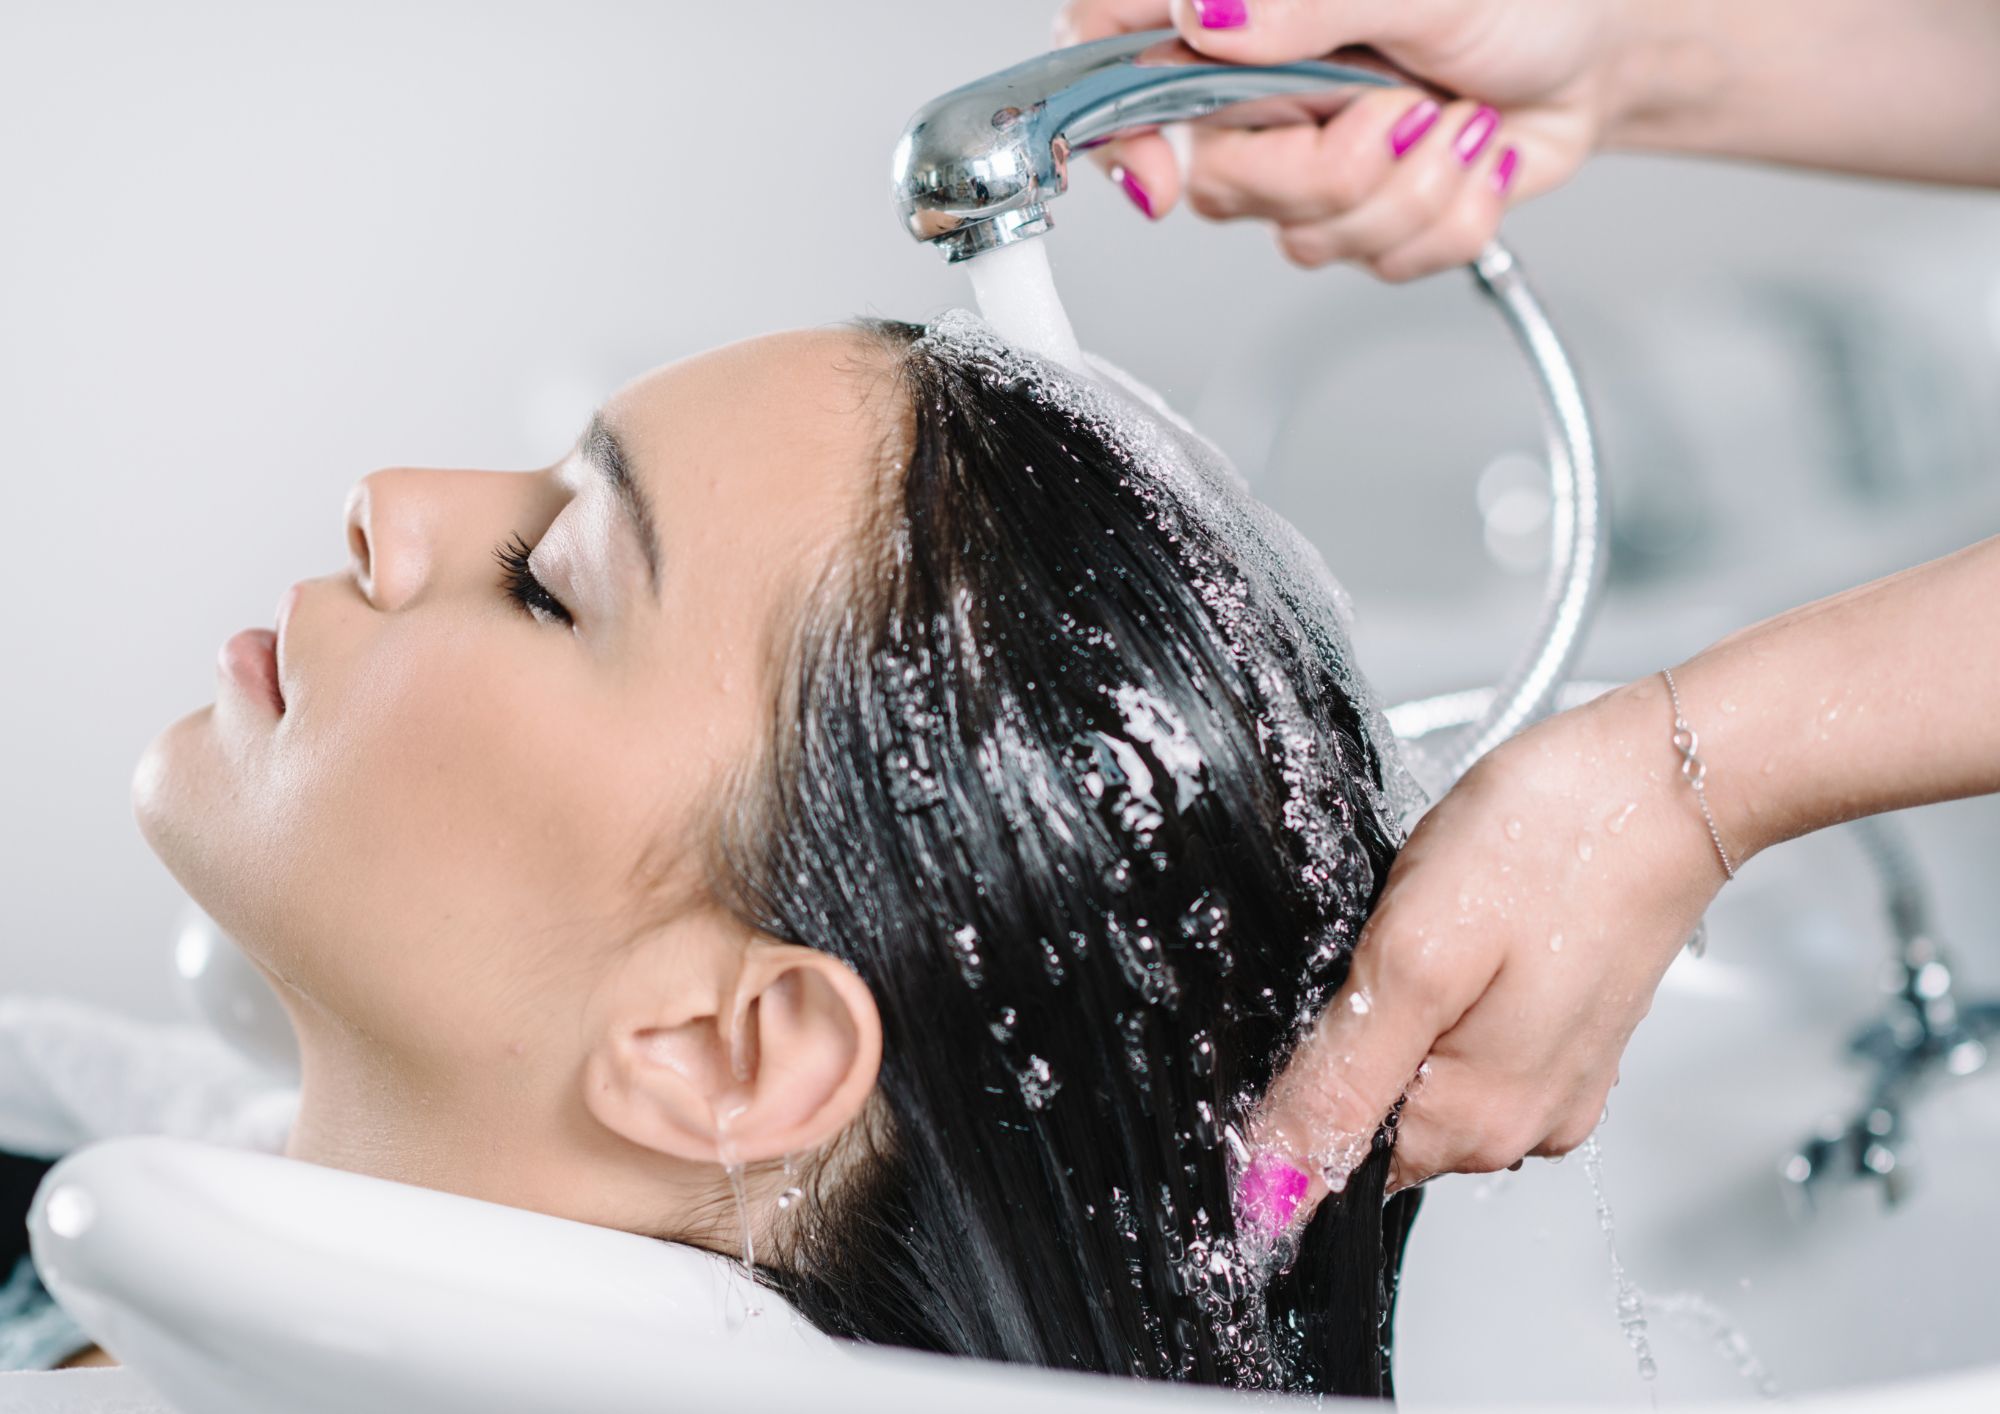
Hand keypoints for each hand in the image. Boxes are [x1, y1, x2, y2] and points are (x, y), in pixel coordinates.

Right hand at [1051, 0, 1623, 278]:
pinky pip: (1377, 263)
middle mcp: (1252, 93)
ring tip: (1452, 121)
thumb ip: (1303, 1)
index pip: (1104, 60)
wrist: (1592, 50)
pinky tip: (1468, 159)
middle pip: (1220, 187)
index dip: (1110, 130)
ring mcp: (1302, 162)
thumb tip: (1207, 17)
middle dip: (1332, 171)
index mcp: (1232, 17)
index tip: (1161, 173)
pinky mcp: (1358, 218)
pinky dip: (1448, 219)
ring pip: (1307, 238)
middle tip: (1401, 107)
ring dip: (1410, 191)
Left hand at [1247, 676, 1727, 1210]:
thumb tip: (1278, 1186)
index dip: (1304, 1085)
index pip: (1336, 1160)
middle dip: (1358, 1033)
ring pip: (1419, 1071)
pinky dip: (1449, 991)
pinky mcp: (1566, 1038)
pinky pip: (1469, 1038)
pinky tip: (1472, 930)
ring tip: (1442, 925)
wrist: (1663, 780)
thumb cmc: (1550, 843)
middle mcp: (1518, 1124)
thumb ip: (1342, 1079)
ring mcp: (1549, 1083)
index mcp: (1473, 1121)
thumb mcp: (1413, 955)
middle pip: (1377, 1116)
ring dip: (1403, 1007)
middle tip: (1396, 941)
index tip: (1337, 999)